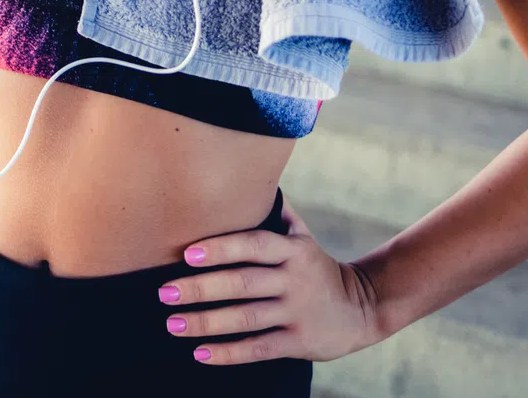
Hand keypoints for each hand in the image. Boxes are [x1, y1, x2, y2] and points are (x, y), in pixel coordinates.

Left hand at [157, 194, 383, 364]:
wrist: (362, 307)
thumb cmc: (315, 265)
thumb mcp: (303, 235)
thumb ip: (275, 212)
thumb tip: (243, 174)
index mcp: (293, 249)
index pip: (254, 244)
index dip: (222, 248)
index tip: (187, 253)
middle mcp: (295, 280)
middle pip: (243, 283)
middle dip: (200, 289)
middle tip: (164, 293)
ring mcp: (298, 313)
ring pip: (247, 318)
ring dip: (206, 323)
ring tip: (172, 324)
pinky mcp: (300, 343)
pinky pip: (259, 349)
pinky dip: (229, 353)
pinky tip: (200, 353)